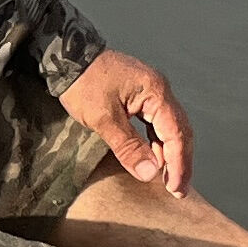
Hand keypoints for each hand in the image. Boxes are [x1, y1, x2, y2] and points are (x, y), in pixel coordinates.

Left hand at [57, 47, 194, 199]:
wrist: (67, 56)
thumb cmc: (83, 83)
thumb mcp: (103, 119)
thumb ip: (128, 147)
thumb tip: (150, 173)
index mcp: (155, 92)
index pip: (176, 133)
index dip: (178, 164)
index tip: (176, 188)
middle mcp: (160, 90)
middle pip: (180, 130)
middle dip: (180, 161)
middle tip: (177, 190)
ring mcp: (151, 92)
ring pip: (170, 128)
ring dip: (170, 154)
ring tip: (167, 180)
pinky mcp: (141, 96)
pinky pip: (157, 123)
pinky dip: (158, 143)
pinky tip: (154, 159)